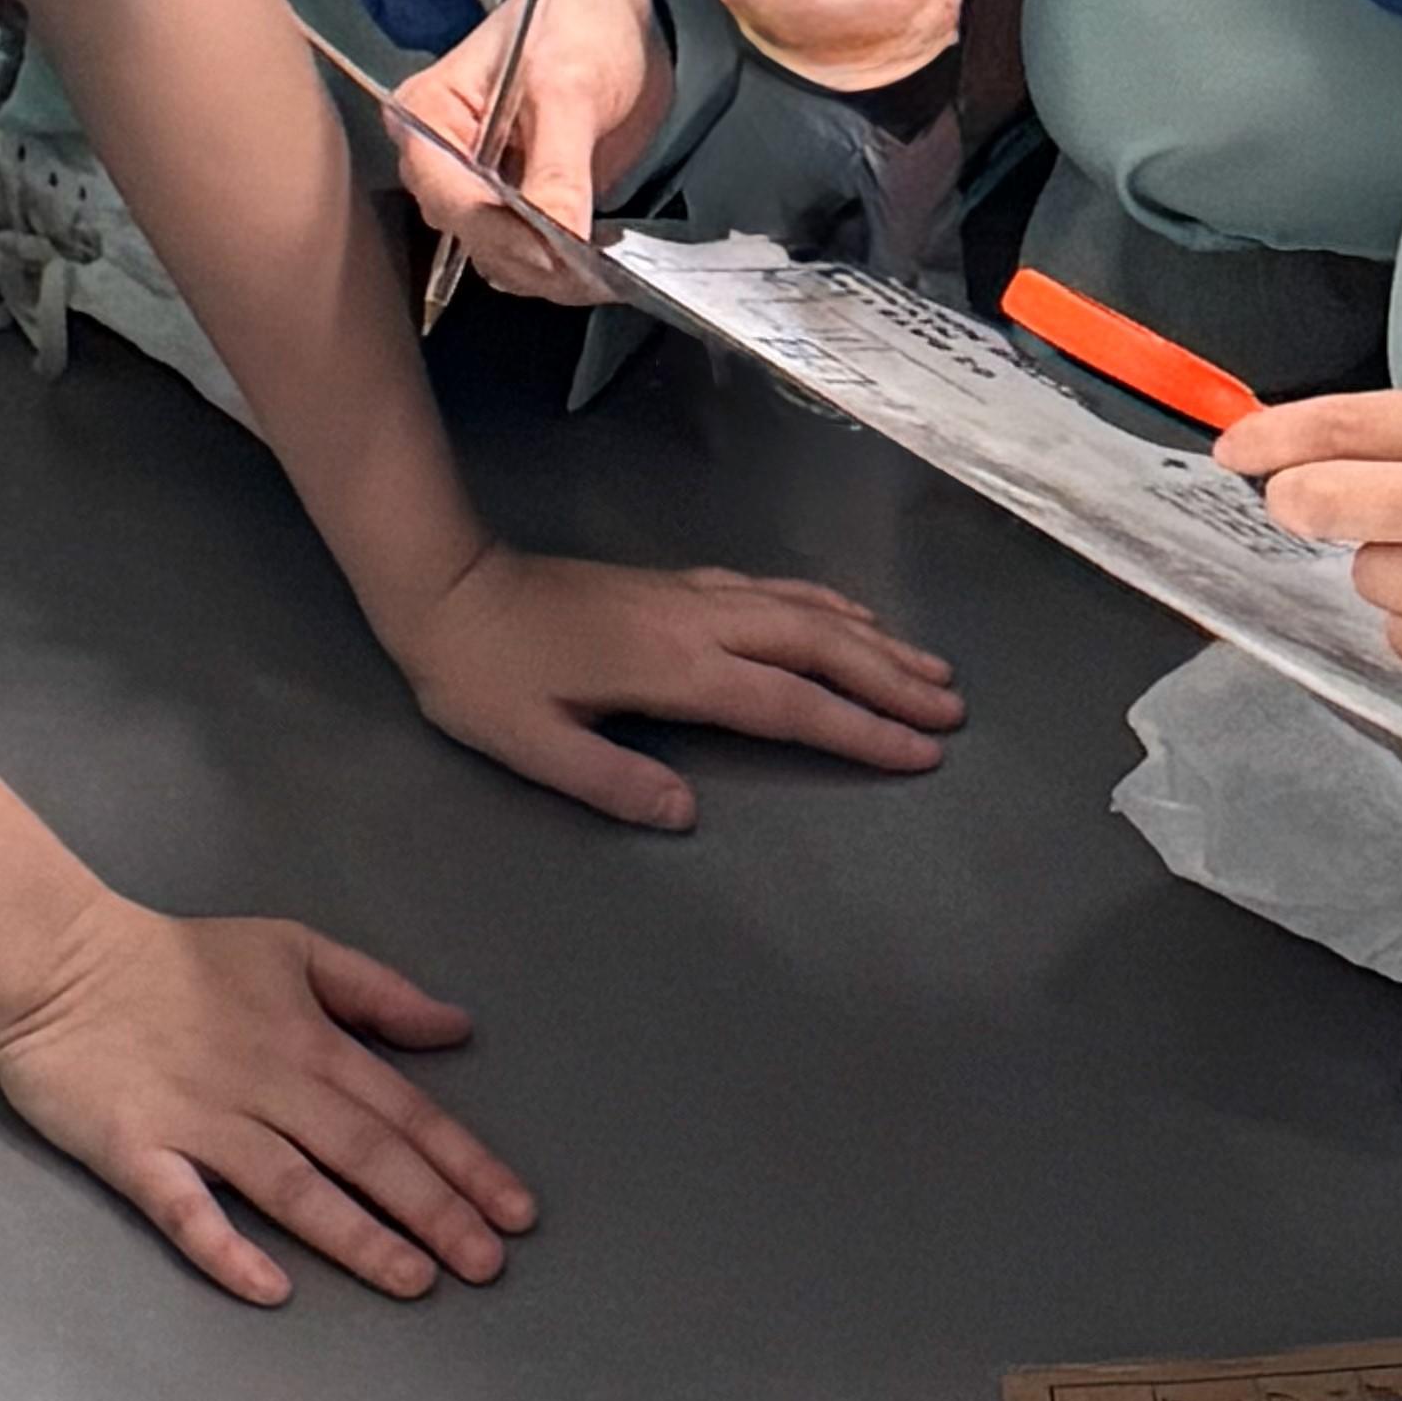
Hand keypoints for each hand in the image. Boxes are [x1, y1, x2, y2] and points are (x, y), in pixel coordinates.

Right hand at [0, 896, 537, 1306]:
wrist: (59, 960)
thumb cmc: (179, 958)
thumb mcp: (292, 949)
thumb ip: (374, 991)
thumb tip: (455, 1027)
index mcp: (309, 1041)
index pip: (402, 1111)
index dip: (462, 1163)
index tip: (515, 1212)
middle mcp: (268, 1086)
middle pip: (364, 1153)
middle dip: (433, 1210)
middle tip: (488, 1265)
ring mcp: (202, 1123)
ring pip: (294, 1187)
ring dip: (357, 1236)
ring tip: (414, 1282)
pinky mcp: (139, 1153)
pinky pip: (188, 1210)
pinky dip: (228, 1249)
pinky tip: (272, 1290)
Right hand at [385, 0, 670, 298]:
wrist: (610, 9)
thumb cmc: (576, 22)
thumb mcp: (568, 87)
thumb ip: (558, 167)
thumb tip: (558, 240)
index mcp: (427, 116)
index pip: (450, 196)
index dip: (501, 234)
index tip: (558, 255)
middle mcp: (439, 161)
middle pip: (471, 236)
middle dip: (531, 258)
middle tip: (595, 271)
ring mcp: (475, 187)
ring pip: (500, 257)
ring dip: (550, 271)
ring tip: (606, 267)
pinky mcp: (513, 206)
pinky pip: (529, 253)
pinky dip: (563, 264)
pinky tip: (602, 260)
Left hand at [389, 542, 962, 830]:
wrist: (448, 588)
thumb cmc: (482, 677)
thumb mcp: (532, 745)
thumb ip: (611, 782)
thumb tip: (688, 816)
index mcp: (672, 669)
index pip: (786, 705)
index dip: (858, 729)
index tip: (919, 750)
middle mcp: (698, 623)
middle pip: (818, 647)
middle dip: (891, 679)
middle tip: (953, 710)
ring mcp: (692, 595)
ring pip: (805, 611)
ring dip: (872, 640)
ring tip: (930, 668)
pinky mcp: (678, 584)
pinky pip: (775, 590)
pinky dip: (827, 604)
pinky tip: (851, 617)